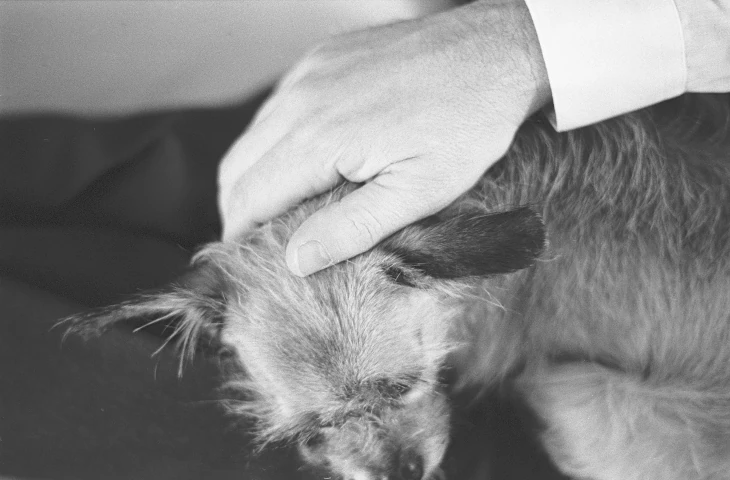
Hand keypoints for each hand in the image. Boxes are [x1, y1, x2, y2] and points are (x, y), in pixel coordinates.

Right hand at [218, 0, 549, 275]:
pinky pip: (278, 106)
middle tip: (260, 240)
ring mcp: (309, 72)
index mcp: (317, 138)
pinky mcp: (322, 58)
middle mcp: (300, 98)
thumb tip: (295, 259)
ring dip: (257, 175)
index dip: (240, 234)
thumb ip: (351, 227)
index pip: (248, 196)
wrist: (495, 50)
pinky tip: (308, 160)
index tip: (248, 260)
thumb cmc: (466, 123)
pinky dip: (277, 140)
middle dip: (239, 209)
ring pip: (252, 135)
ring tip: (284, 207)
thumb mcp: (418, 191)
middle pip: (236, 166)